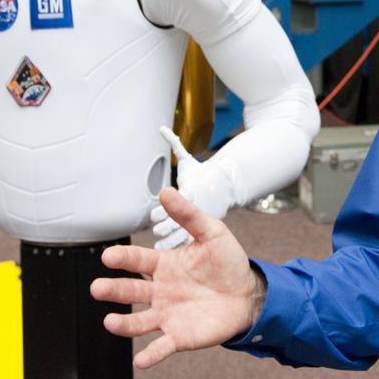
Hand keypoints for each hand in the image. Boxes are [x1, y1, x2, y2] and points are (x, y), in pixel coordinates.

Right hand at [92, 187, 263, 368]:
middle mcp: (160, 291)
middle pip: (131, 291)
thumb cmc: (227, 262)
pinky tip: (140, 359)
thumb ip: (188, 214)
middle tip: (98, 288)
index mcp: (164, 265)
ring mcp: (167, 315)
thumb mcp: (211, 232)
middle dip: (113, 290)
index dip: (123, 258)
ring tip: (110, 322)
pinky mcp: (180, 336)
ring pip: (139, 321)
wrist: (248, 292)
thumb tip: (167, 191)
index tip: (108, 256)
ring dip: (123, 324)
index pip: (137, 260)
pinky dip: (150, 354)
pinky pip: (161, 347)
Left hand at [153, 126, 234, 248]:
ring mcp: (201, 217)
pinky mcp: (202, 227)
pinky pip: (189, 238)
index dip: (167, 208)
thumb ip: (175, 145)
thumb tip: (162, 128)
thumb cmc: (201, 173)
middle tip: (157, 230)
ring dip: (173, 238)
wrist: (223, 187)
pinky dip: (179, 244)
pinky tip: (167, 250)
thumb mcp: (188, 159)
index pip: (180, 199)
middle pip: (183, 218)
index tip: (154, 214)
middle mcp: (197, 204)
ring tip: (160, 244)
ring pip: (186, 231)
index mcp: (193, 189)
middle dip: (170, 224)